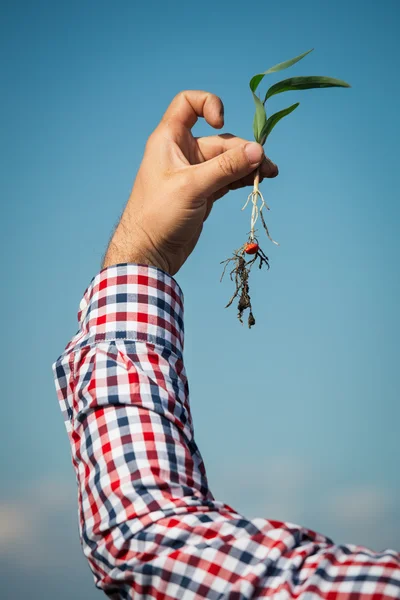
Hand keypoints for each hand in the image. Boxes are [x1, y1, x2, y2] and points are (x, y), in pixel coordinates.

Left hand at [102, 90, 278, 275]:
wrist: (150, 252)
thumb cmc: (159, 214)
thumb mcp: (193, 187)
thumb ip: (226, 168)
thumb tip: (259, 151)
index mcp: (170, 140)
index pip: (188, 104)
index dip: (208, 105)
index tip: (221, 123)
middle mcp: (182, 152)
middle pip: (220, 140)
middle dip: (244, 150)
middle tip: (265, 167)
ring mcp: (195, 174)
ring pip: (227, 161)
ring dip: (248, 166)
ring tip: (269, 174)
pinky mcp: (203, 193)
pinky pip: (227, 179)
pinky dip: (242, 179)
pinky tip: (257, 182)